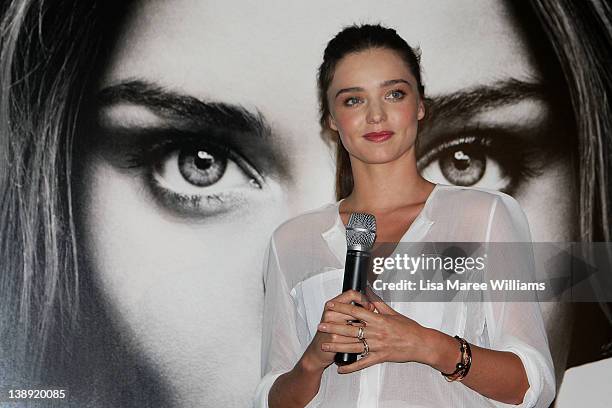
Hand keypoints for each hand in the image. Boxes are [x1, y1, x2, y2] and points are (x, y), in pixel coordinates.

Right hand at [302, 290, 374, 372]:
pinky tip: (364, 340)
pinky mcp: (334, 338)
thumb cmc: (328, 332)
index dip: (363, 299)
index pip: (351, 294)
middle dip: (367, 315)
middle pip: (355, 309)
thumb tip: (368, 303)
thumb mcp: (335, 316)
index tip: (369, 305)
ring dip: (366, 328)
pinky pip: (354, 337)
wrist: (318, 350)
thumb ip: (348, 307)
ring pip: (357, 324)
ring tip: (370, 330)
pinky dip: (362, 339)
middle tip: (373, 319)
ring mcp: (332, 326)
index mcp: (332, 305)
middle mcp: (331, 313)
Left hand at [316, 286, 435, 373]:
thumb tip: (368, 291)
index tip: (329, 306)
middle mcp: (376, 332)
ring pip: (353, 347)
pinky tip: (340, 368)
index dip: (341, 308)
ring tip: (325, 345)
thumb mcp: (393, 313)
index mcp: (379, 319)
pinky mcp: (380, 357)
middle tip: (320, 326)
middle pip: (350, 329)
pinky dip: (351, 367)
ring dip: (338, 346)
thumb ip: (378, 303)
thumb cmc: (409, 328)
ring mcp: (377, 346)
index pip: (356, 312)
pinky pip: (363, 363)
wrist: (421, 344)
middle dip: (334, 328)